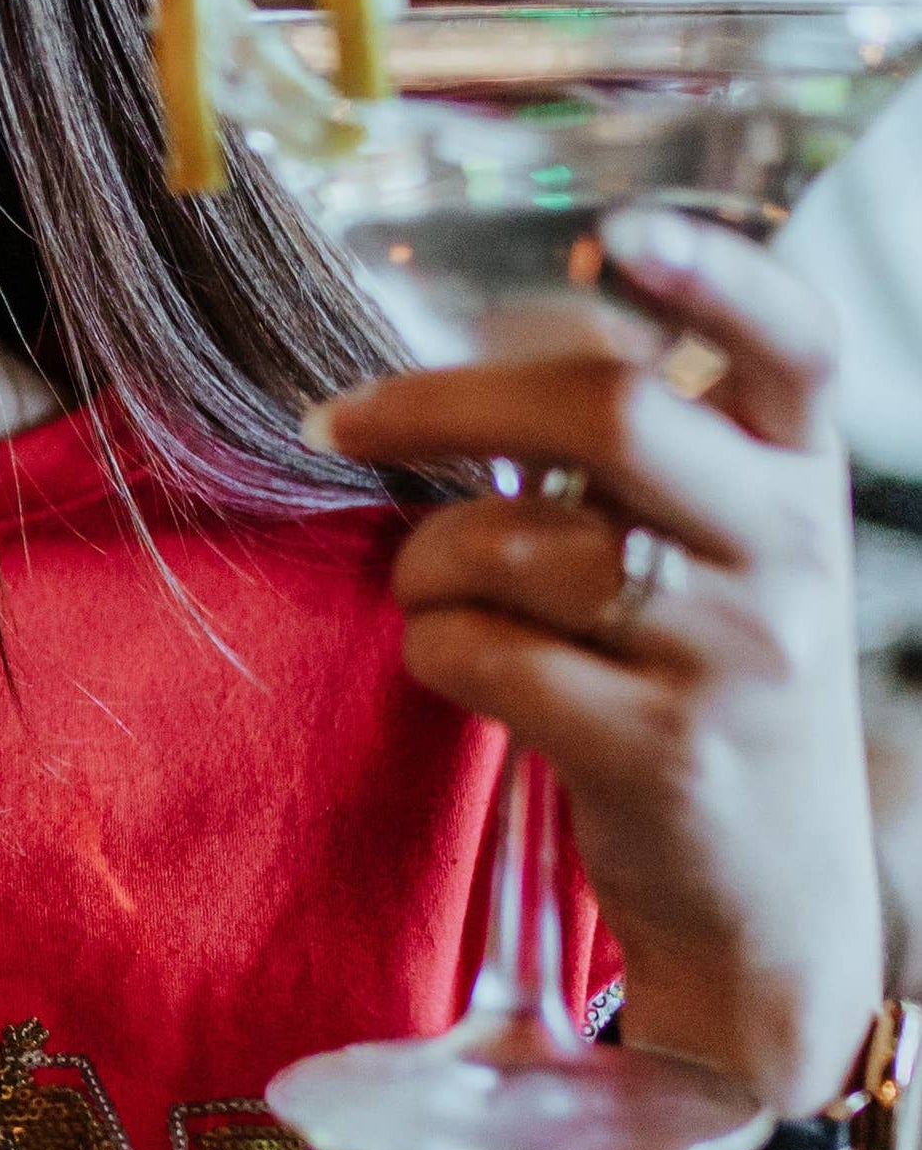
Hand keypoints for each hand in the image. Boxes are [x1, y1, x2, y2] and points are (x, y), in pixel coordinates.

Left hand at [313, 209, 881, 1115]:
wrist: (769, 912)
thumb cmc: (706, 701)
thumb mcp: (726, 566)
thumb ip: (648, 471)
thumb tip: (476, 377)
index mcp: (806, 481)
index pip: (793, 342)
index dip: (711, 273)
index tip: (612, 237)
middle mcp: (791, 551)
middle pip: (608, 414)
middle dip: (444, 404)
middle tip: (342, 419)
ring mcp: (736, 653)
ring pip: (521, 543)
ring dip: (427, 561)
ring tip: (429, 593)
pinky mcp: (663, 753)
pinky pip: (487, 655)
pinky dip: (434, 650)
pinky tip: (454, 666)